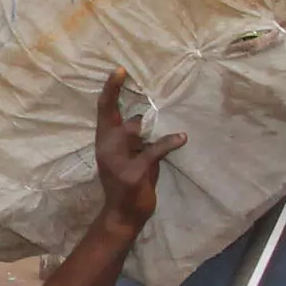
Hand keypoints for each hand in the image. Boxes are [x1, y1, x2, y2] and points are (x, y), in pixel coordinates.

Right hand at [90, 69, 184, 232]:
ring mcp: (118, 160)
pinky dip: (169, 142)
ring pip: (133, 130)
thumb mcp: (129, 156)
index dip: (110, 90)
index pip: (104, 111)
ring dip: (145, 129)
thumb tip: (144, 119)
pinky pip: (153, 151)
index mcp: (104, 142)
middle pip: (110, 115)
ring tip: (166, 131)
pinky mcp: (134, 172)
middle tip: (122, 71)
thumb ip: (135, 139)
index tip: (119, 70)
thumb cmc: (128, 184)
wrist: (122, 216)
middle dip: (114, 92)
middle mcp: (106, 147)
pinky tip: (182, 138)